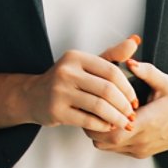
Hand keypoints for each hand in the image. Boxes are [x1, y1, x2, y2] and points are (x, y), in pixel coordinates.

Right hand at [22, 36, 139, 131]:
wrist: (32, 96)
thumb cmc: (65, 80)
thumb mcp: (86, 64)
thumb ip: (112, 55)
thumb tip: (134, 41)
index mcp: (75, 57)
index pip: (111, 71)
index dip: (128, 88)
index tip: (134, 99)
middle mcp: (66, 72)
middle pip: (107, 90)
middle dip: (125, 105)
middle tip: (131, 114)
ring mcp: (59, 92)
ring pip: (99, 107)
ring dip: (117, 118)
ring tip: (124, 123)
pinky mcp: (56, 111)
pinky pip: (88, 121)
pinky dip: (103, 126)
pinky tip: (108, 126)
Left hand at [84, 58, 167, 157]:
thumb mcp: (164, 82)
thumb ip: (146, 71)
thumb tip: (128, 60)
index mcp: (148, 122)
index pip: (114, 128)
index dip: (99, 117)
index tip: (93, 102)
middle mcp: (143, 140)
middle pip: (105, 140)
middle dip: (92, 125)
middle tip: (89, 106)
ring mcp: (141, 149)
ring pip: (107, 146)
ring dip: (98, 132)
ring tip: (97, 113)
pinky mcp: (140, 153)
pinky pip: (115, 149)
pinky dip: (107, 138)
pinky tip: (108, 121)